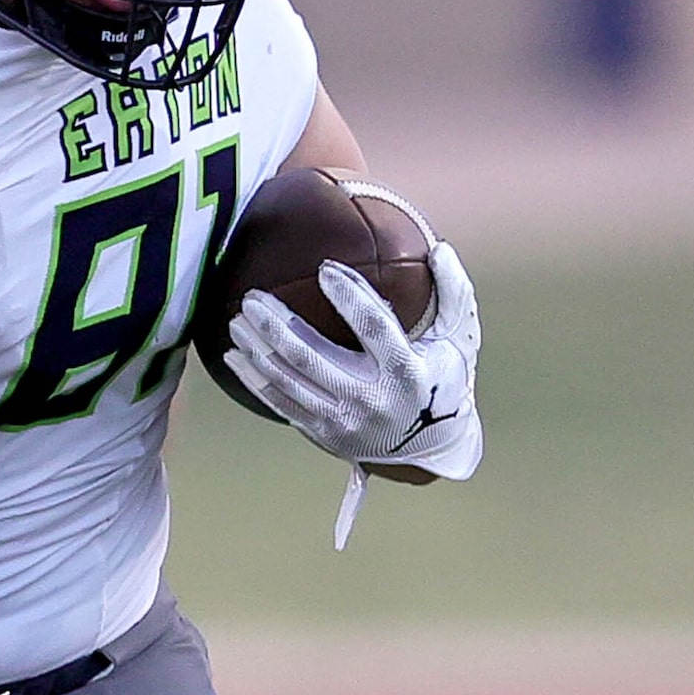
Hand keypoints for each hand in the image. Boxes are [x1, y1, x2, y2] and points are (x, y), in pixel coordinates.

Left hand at [224, 241, 481, 546]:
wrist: (432, 448)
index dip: (350, 296)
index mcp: (408, 373)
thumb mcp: (460, 339)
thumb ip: (454, 292)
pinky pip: (280, 403)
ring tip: (237, 319)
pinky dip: (253, 378)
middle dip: (276, 325)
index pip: (374, 328)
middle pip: (311, 357)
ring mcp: (344, 422)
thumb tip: (439, 247)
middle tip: (253, 296)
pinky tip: (234, 355)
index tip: (324, 268)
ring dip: (257, 348)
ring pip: (288, 380)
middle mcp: (372, 400)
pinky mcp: (324, 434)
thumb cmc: (443, 379)